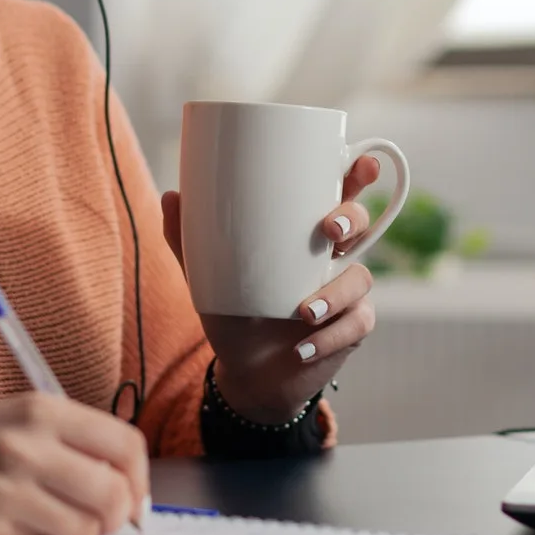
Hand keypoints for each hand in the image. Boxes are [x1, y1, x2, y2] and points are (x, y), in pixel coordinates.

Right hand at [0, 393, 147, 534]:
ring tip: (52, 523)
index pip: (125, 445)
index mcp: (42, 410)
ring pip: (86, 528)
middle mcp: (26, 444)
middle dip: (117, 517)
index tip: (133, 498)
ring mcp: (5, 486)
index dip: (140, 480)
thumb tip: (129, 490)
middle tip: (100, 522)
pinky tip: (15, 528)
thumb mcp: (18, 420)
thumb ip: (72, 444)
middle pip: (113, 493)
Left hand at [162, 153, 383, 424]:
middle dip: (354, 220)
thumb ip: (188, 239)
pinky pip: (355, 326)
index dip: (356, 175)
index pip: (336, 195)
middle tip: (330, 232)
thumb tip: (171, 196)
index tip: (364, 163)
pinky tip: (302, 349)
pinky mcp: (350, 330)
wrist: (246, 371)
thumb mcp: (206, 277)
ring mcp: (345, 293)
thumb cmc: (234, 312)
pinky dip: (329, 338)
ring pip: (361, 278)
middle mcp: (331, 258)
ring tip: (303, 312)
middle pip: (362, 224)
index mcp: (303, 235)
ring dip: (336, 294)